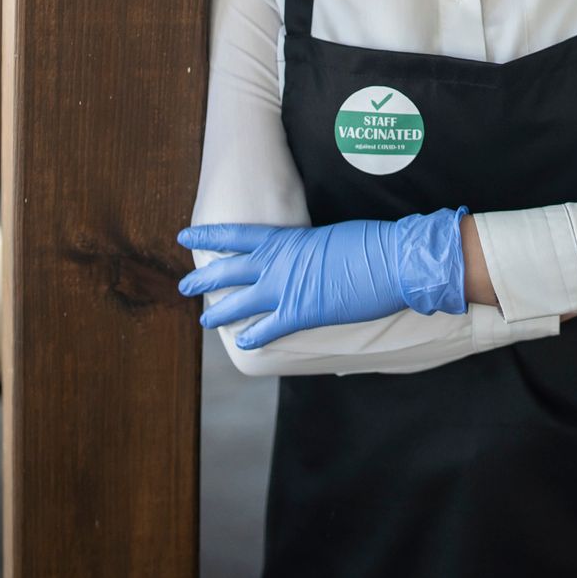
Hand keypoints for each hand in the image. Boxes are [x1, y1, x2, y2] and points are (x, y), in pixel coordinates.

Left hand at [177, 206, 467, 348]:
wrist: (392, 259)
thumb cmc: (371, 242)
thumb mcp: (331, 235)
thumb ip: (308, 247)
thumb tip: (304, 253)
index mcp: (286, 239)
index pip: (236, 236)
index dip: (208, 237)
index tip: (184, 237)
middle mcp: (278, 263)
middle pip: (228, 272)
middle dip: (203, 278)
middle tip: (184, 285)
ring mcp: (287, 289)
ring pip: (239, 303)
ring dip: (218, 312)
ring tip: (204, 320)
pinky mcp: (302, 313)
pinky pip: (268, 328)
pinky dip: (253, 337)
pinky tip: (243, 342)